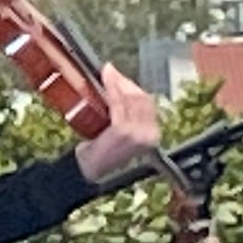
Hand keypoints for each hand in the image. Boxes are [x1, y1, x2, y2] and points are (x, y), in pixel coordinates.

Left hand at [74, 65, 162, 182]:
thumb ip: (128, 114)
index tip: (120, 77)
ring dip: (118, 83)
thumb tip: (122, 86)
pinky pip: (118, 103)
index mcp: (152, 134)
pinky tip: (106, 78)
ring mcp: (137, 133)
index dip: (134, 87)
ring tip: (107, 73)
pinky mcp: (123, 130)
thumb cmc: (103, 150)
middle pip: (141, 98)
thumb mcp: (122, 131)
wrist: (89, 169)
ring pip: (130, 98)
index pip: (148, 103)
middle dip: (126, 83)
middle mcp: (149, 134)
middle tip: (111, 72)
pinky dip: (112, 88)